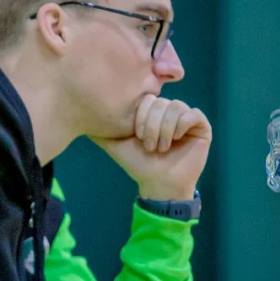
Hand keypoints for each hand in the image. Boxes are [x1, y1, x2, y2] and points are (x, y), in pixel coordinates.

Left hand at [92, 95, 210, 200]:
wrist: (157, 182)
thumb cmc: (137, 163)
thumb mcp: (114, 143)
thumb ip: (100, 128)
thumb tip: (78, 115)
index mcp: (150, 110)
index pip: (145, 98)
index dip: (140, 116)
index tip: (136, 137)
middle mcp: (168, 110)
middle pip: (160, 102)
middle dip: (151, 126)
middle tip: (149, 146)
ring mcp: (186, 117)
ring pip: (175, 107)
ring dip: (164, 130)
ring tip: (160, 148)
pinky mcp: (201, 126)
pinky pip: (193, 114)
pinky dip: (180, 127)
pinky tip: (176, 141)